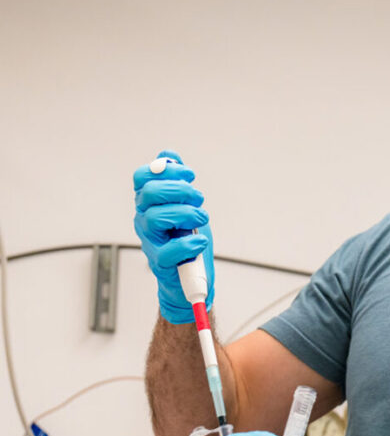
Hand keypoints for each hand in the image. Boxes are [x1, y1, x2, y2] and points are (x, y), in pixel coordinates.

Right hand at [133, 150, 214, 323]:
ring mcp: (149, 241)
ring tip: (202, 218)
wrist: (191, 279)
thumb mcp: (186, 207)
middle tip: (199, 199)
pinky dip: (188, 243)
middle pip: (149, 193)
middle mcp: (143, 219)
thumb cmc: (187, 241)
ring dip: (186, 213)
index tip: (190, 175)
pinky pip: (168, 251)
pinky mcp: (160, 263)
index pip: (142, 177)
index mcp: (148, 203)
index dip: (166, 171)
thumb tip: (169, 156)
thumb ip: (177, 182)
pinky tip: (200, 240)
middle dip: (180, 190)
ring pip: (156, 217)